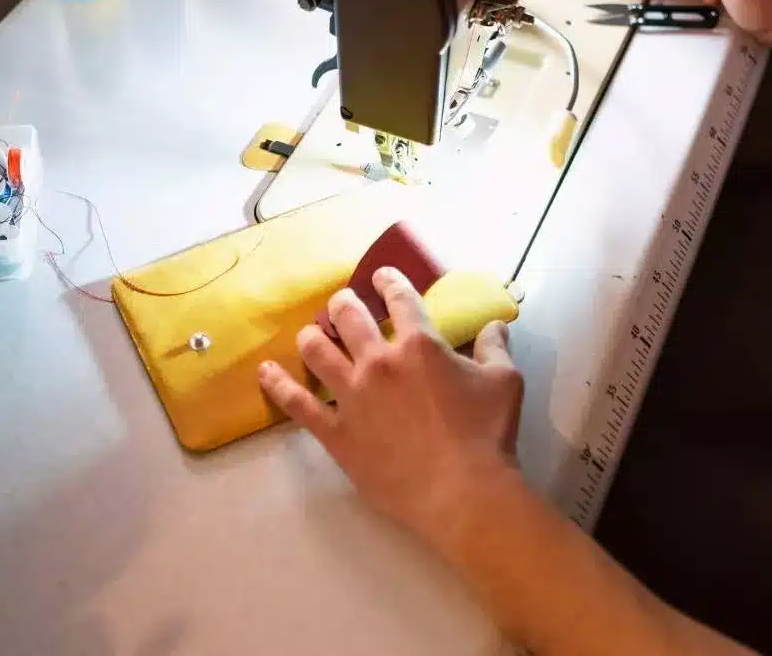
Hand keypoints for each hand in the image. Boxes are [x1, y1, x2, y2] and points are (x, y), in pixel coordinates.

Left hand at [259, 269, 523, 548]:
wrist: (462, 493)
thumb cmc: (487, 435)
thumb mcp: (506, 382)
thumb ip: (496, 347)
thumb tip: (495, 325)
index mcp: (419, 345)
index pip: (400, 299)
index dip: (388, 282)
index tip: (381, 277)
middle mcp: (378, 361)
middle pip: (348, 317)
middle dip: (343, 304)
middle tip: (342, 304)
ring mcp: (351, 396)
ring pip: (317, 351)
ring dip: (312, 336)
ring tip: (311, 334)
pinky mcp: (335, 432)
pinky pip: (296, 404)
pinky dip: (277, 385)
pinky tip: (265, 372)